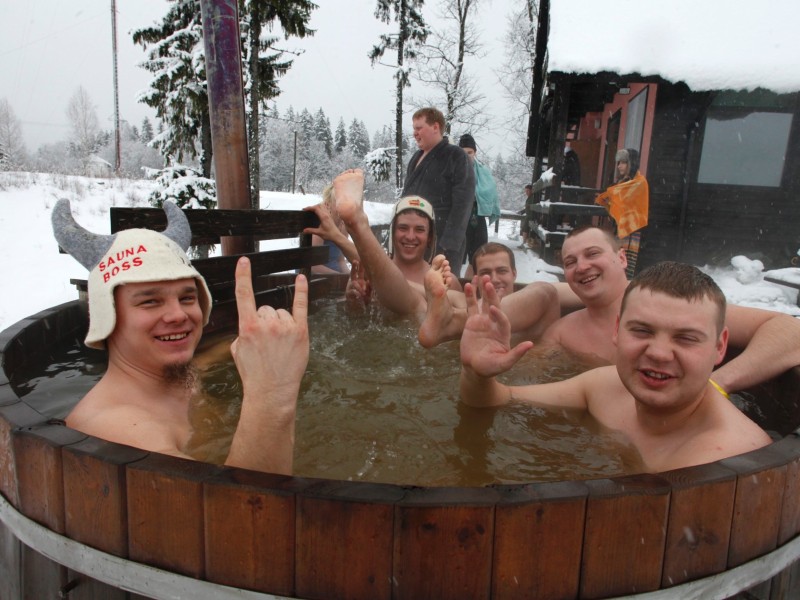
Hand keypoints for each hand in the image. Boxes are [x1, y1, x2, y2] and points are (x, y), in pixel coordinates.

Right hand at [230, 257, 308, 398]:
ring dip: (280, 324)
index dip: (243, 276)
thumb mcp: (238, 351)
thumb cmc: (254, 374)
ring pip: (281, 313)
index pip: (244, 295)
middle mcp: (267, 323)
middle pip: (266, 309)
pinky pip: (301, 306)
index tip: (244, 261)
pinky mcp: (301, 332)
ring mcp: (285, 327)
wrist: (272, 392)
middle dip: (265, 322)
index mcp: (247, 326)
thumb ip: (243, 332)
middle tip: (267, 343)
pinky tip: (300, 279)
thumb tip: (251, 325)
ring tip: (279, 346)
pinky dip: (301, 292)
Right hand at [303, 203, 345, 242]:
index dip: (309, 208)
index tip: (304, 209)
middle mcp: (326, 214)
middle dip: (312, 206)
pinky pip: (324, 210)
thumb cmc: (329, 234)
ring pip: (322, 207)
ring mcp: (329, 215)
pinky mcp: (329, 217)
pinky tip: (317, 214)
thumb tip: (304, 230)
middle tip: (307, 210)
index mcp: (324, 217)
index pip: (316, 208)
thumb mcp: (319, 233)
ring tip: (311, 211)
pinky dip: (320, 209)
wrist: (337, 236)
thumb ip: (311, 231)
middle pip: (319, 205)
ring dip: (316, 207)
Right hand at [345, 259, 371, 306]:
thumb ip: (370, 287)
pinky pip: (353, 291)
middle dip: (354, 267)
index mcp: (359, 280)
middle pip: (353, 273)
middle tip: (355, 261)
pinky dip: (357, 293)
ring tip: (364, 293)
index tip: (361, 259)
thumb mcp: (369, 292)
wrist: (357, 308)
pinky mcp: (348, 294)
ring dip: (359, 287)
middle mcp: (354, 282)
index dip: (360, 266)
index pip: (360, 272)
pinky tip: (360, 296)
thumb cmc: (364, 298)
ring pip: (354, 283)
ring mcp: (350, 287)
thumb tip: (369, 282)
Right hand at [460, 275, 531, 377]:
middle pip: (494, 305)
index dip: (498, 314)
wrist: (475, 368)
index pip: (502, 319)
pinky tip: (468, 285)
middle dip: (492, 295)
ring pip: (483, 302)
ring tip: (480, 277)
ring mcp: (483, 321)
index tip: (492, 310)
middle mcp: (494, 323)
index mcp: (503, 331)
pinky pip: (471, 306)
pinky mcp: (472, 321)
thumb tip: (530, 344)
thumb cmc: (490, 367)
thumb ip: (516, 354)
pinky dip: (470, 296)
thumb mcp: (504, 363)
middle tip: (489, 282)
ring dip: (482, 290)